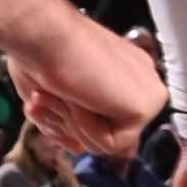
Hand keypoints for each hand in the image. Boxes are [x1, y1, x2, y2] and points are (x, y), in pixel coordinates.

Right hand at [8, 13, 164, 155]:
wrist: (43, 35)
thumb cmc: (40, 54)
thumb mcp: (54, 98)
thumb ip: (77, 125)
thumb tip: (91, 151)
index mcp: (124, 73)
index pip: (106, 120)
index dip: (68, 122)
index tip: (38, 101)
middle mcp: (141, 81)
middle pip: (106, 135)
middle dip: (65, 123)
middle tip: (41, 98)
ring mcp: (148, 92)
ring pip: (108, 144)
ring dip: (73, 124)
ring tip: (59, 94)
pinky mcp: (148, 105)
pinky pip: (112, 144)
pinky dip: (85, 126)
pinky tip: (80, 97)